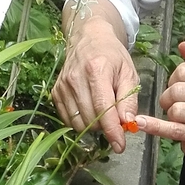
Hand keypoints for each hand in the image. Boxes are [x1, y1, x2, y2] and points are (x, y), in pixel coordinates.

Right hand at [52, 16, 138, 154]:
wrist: (89, 39)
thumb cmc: (113, 56)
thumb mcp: (129, 74)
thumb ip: (128, 99)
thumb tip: (127, 123)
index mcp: (96, 71)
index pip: (103, 109)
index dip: (112, 131)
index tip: (120, 146)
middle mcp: (75, 78)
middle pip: (90, 119)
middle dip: (106, 127)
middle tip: (115, 120)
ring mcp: (63, 85)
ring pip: (78, 123)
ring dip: (93, 126)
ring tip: (103, 113)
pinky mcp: (56, 91)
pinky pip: (68, 119)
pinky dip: (80, 122)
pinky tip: (90, 110)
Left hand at [134, 38, 184, 162]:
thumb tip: (184, 44)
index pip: (183, 70)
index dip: (175, 78)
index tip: (182, 85)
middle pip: (177, 90)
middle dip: (170, 97)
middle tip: (177, 102)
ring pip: (175, 110)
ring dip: (170, 113)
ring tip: (180, 115)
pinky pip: (173, 128)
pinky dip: (155, 126)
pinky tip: (142, 123)